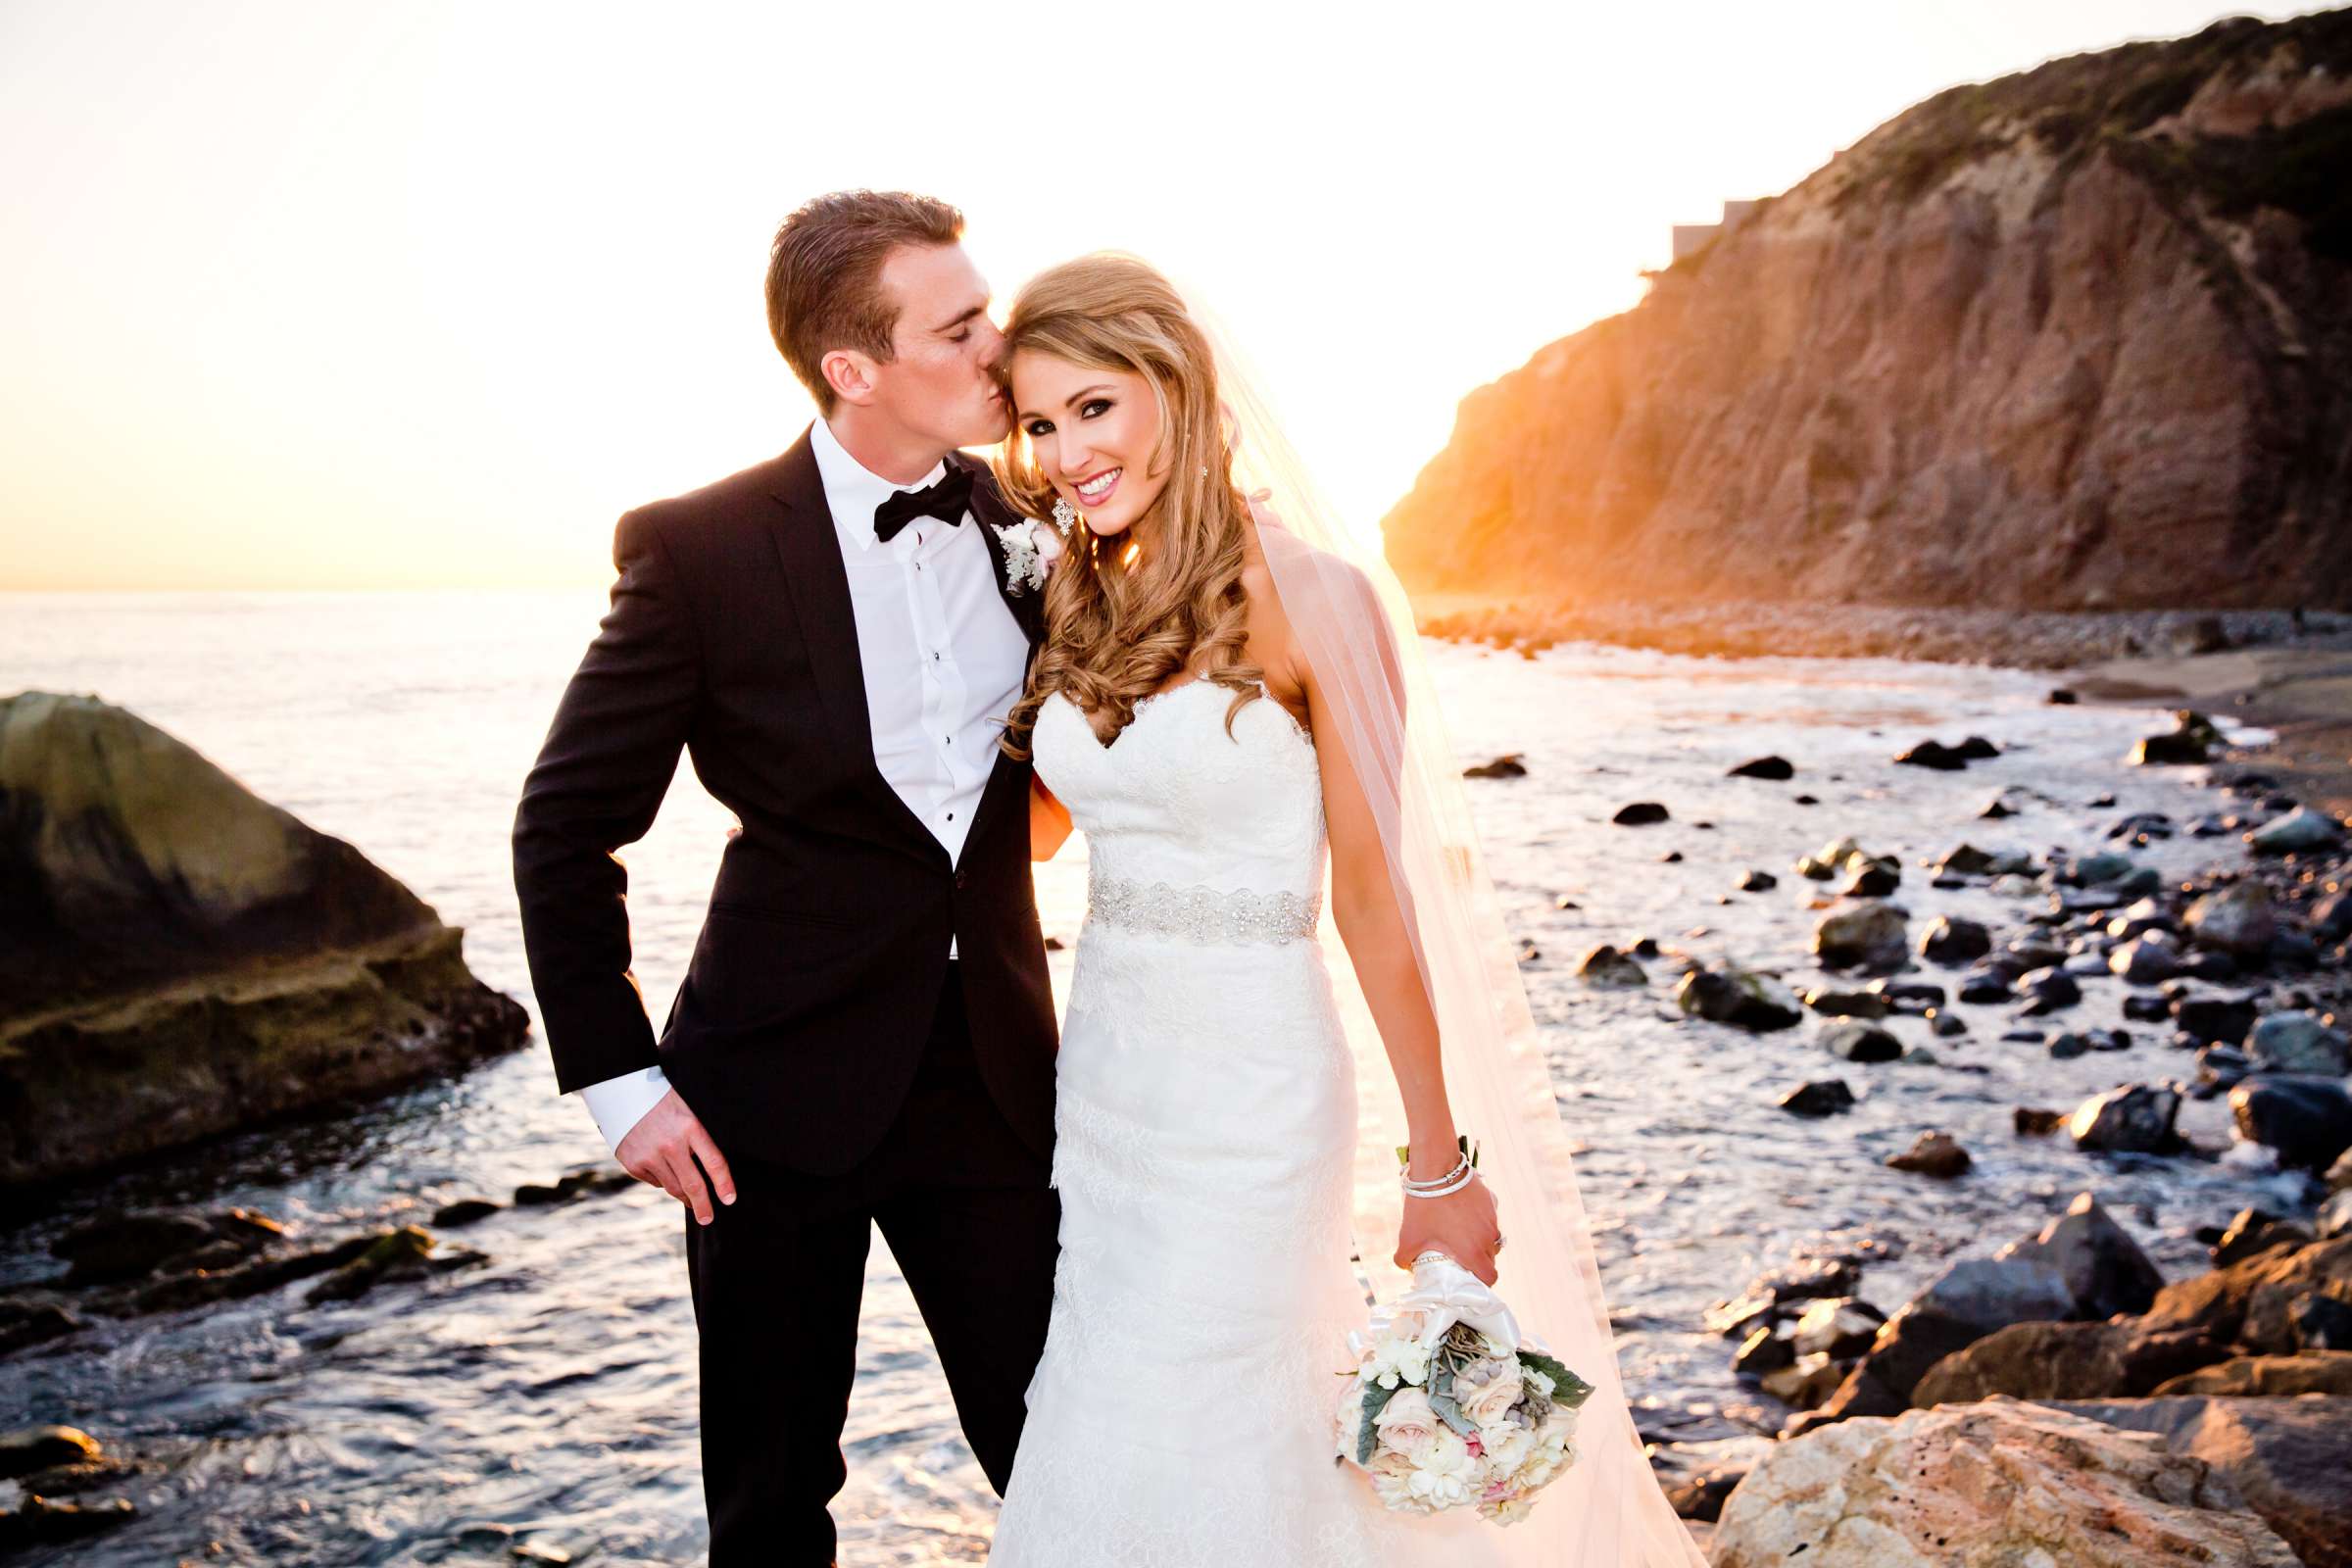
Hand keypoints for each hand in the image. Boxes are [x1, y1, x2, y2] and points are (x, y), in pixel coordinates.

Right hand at [615, 1087, 736, 1224]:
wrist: (623, 1093)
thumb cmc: (662, 1101)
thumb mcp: (687, 1110)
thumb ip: (698, 1138)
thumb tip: (710, 1170)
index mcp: (690, 1127)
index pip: (714, 1163)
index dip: (724, 1185)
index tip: (729, 1200)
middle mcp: (671, 1144)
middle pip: (693, 1185)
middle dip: (703, 1206)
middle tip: (708, 1218)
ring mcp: (650, 1156)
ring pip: (673, 1187)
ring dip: (684, 1197)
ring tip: (690, 1201)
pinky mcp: (634, 1163)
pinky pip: (655, 1181)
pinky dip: (662, 1180)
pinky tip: (663, 1170)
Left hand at [1395, 1173, 1500, 1284]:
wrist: (1437, 1169)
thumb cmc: (1424, 1206)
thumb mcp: (1409, 1237)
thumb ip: (1404, 1259)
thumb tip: (1404, 1266)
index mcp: (1472, 1251)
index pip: (1490, 1277)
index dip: (1482, 1281)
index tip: (1470, 1277)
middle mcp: (1487, 1237)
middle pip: (1491, 1259)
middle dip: (1479, 1262)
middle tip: (1462, 1258)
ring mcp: (1491, 1218)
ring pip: (1492, 1238)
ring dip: (1481, 1242)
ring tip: (1462, 1236)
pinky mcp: (1491, 1202)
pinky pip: (1489, 1218)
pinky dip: (1480, 1222)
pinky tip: (1463, 1215)